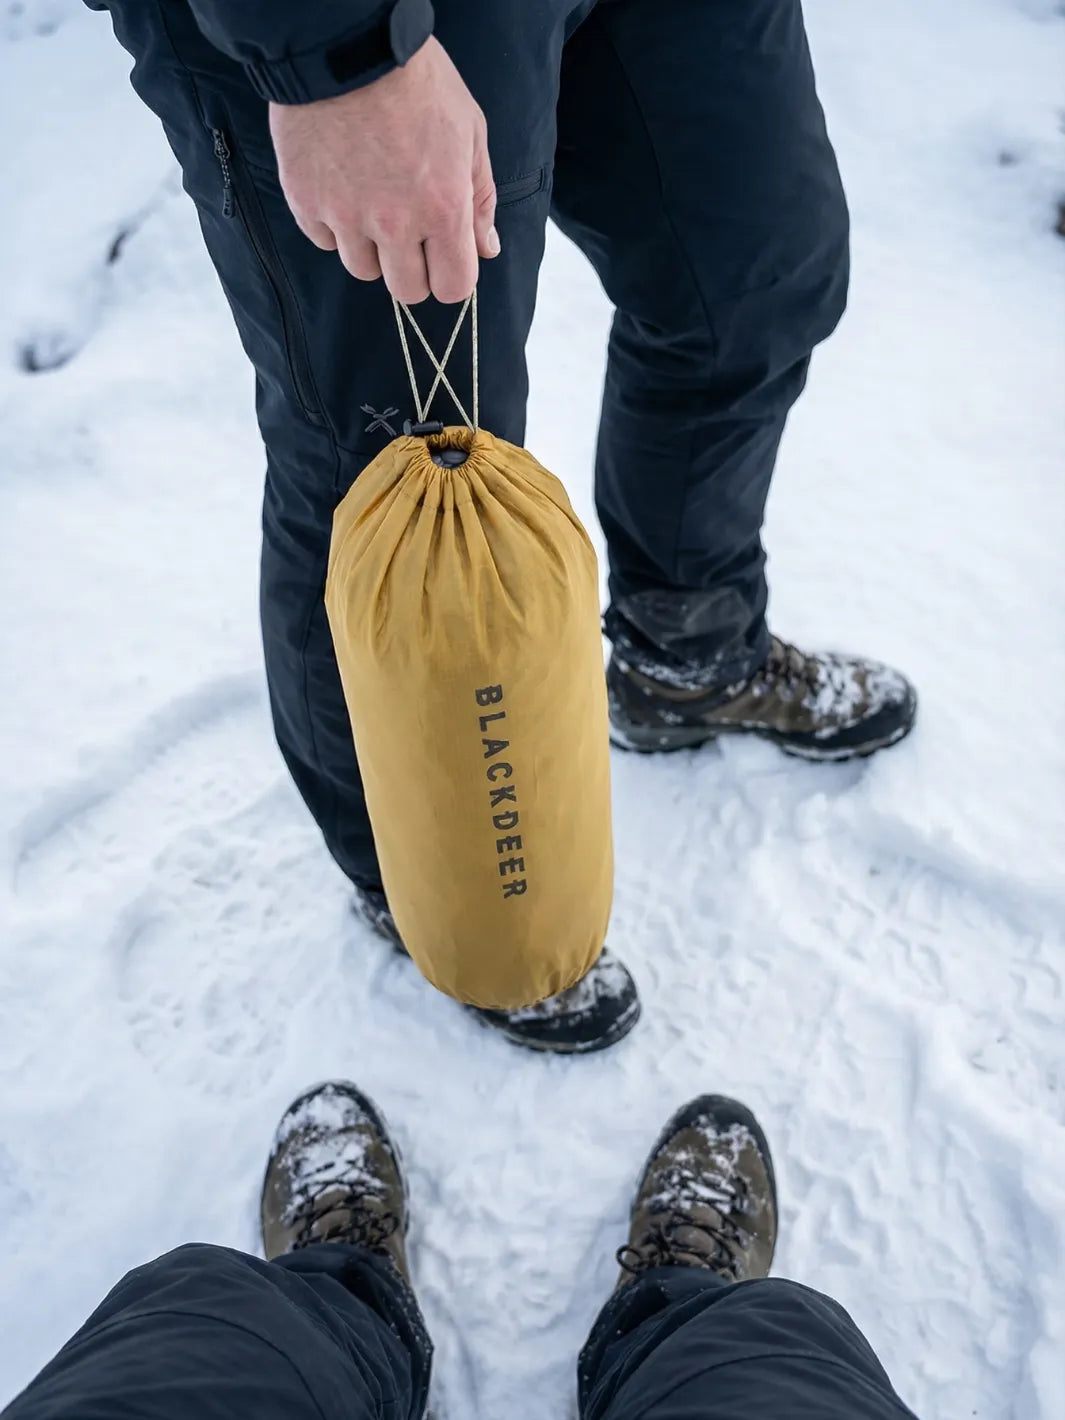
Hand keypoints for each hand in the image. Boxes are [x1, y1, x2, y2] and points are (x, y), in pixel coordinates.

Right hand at [269, 37, 497, 303]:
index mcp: (443, 209)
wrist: (348, 44)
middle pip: (406, 291)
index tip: (445, 257)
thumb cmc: (417, 81)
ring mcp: (346, 216)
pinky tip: (341, 186)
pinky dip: (332, 224)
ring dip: (370, 248)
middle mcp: (394, 223)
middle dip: (413, 269)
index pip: (453, 288)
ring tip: (372, 201)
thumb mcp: (470, 131)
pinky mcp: (306, 202)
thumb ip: (480, 198)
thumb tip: (487, 249)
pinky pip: (323, 240)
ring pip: (362, 269)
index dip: (451, 276)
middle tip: (408, 233)